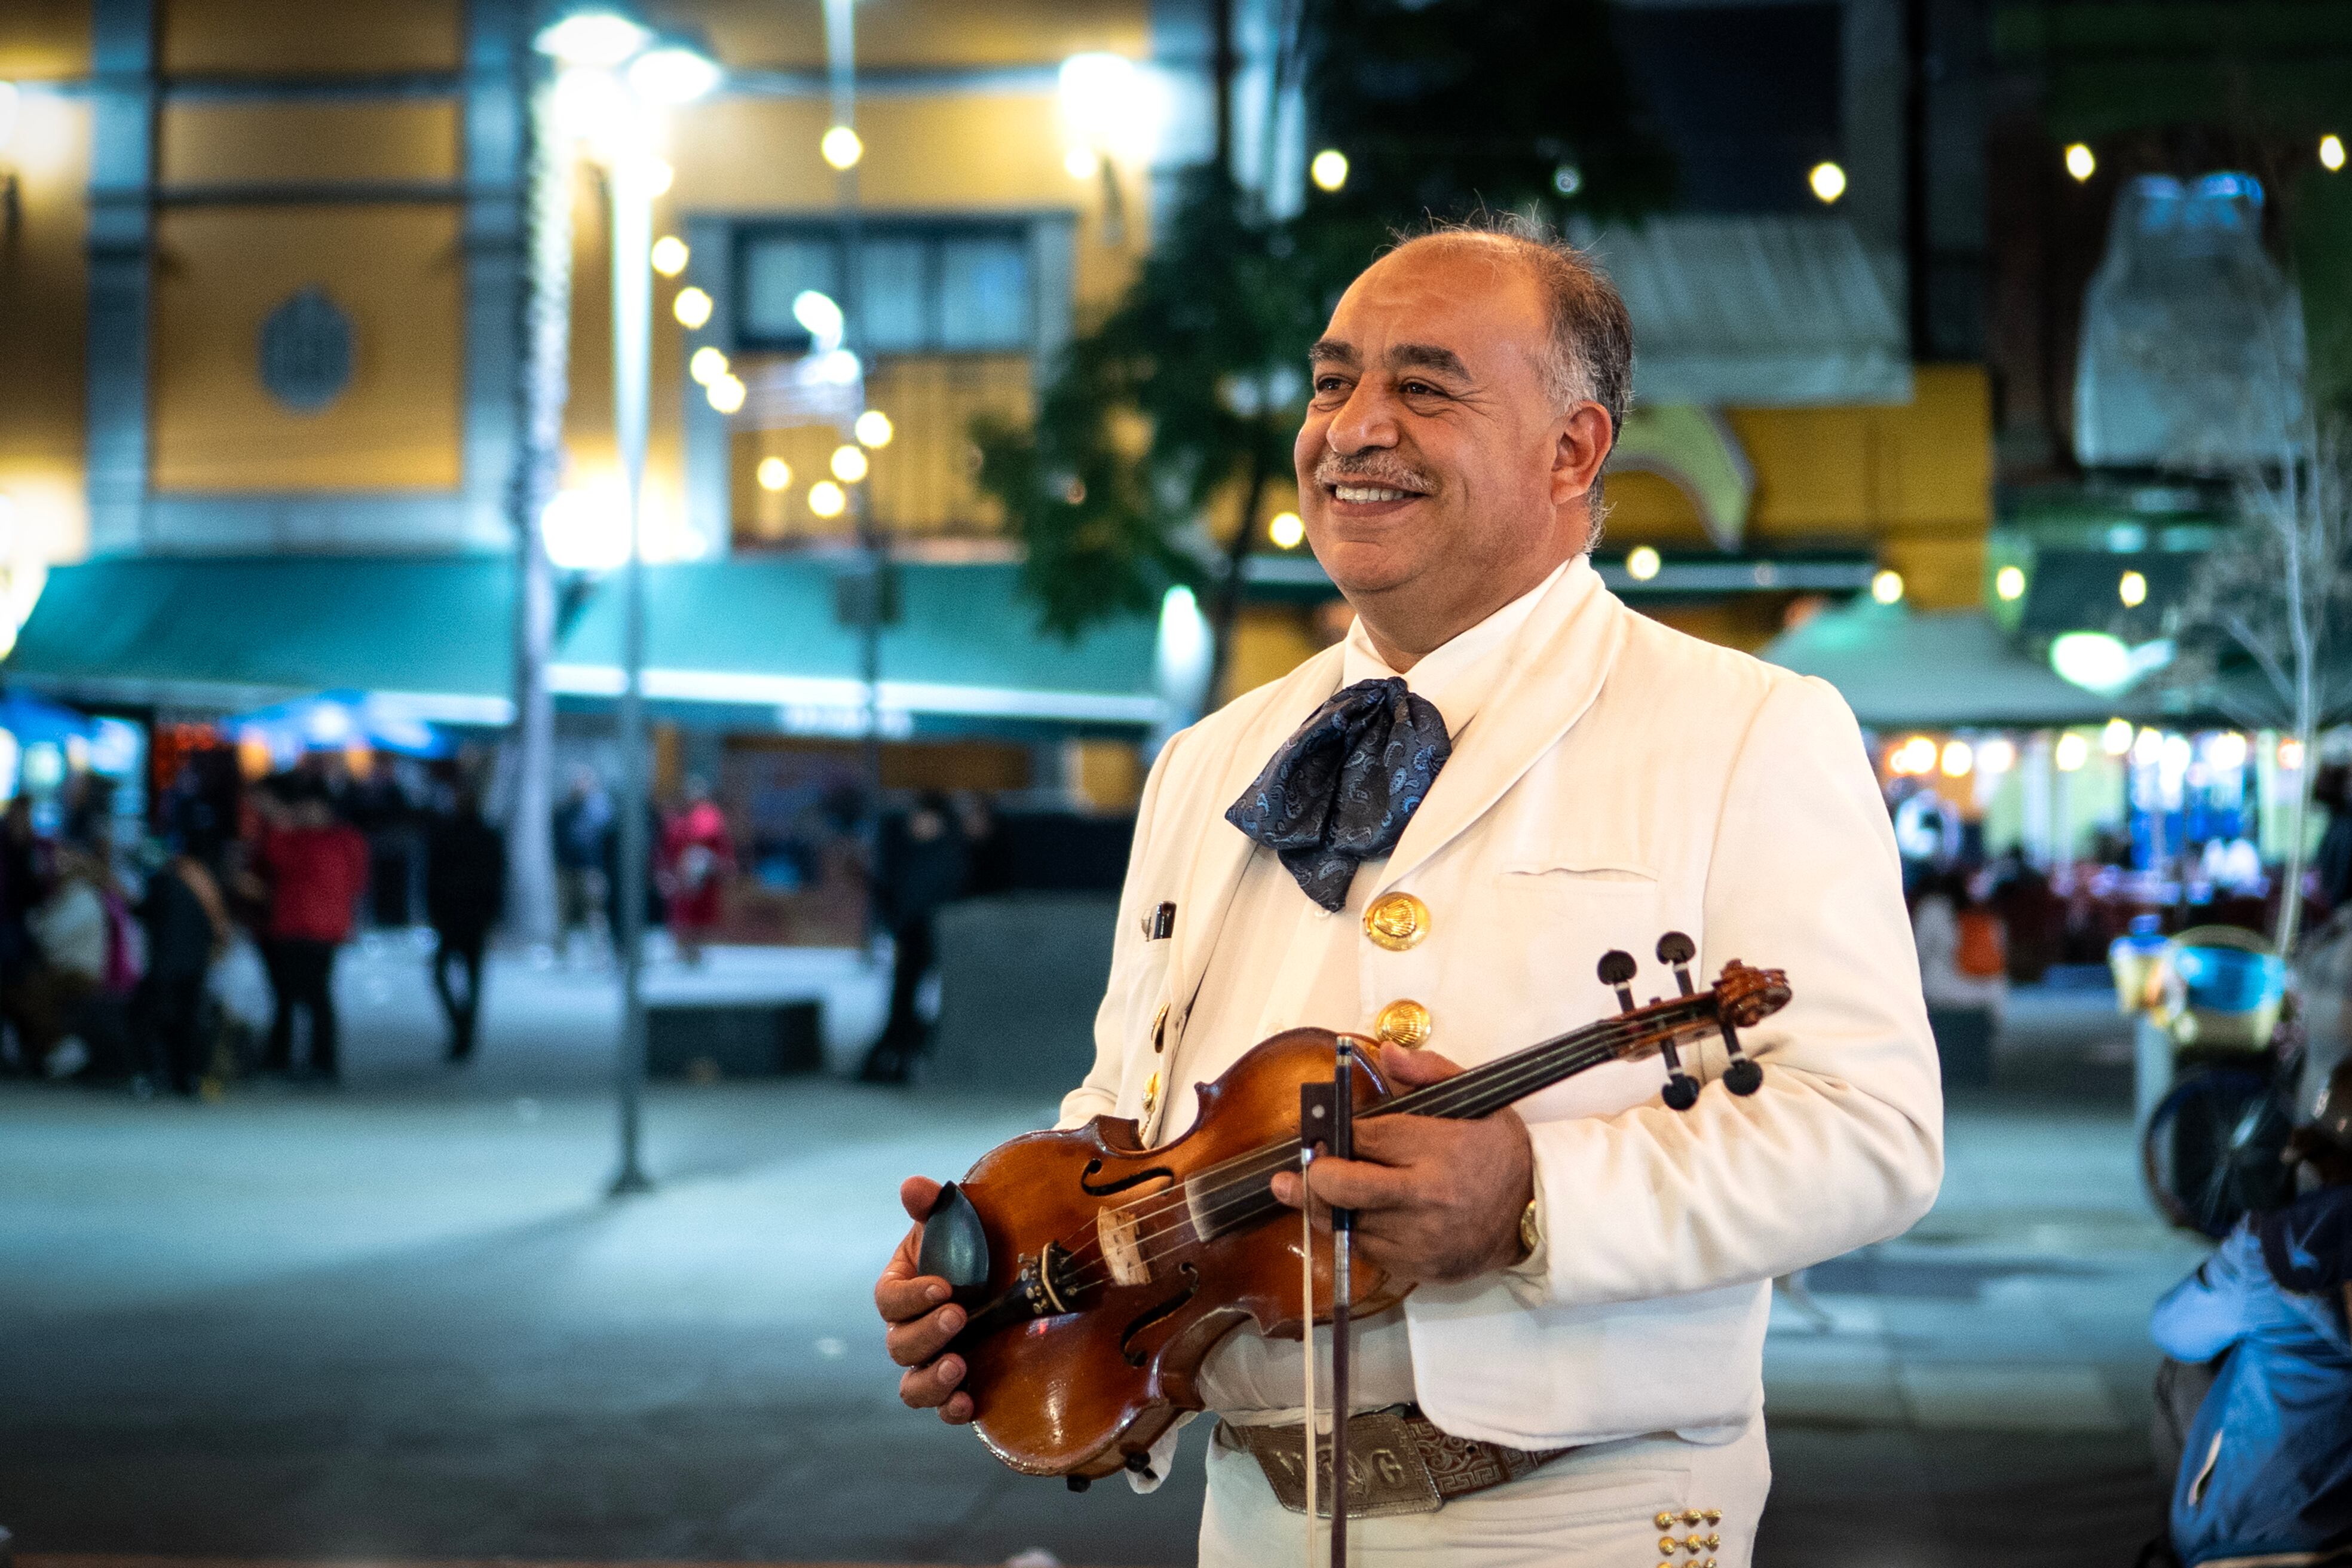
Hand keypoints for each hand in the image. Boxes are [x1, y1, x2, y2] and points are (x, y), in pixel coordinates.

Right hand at [876, 1175, 973, 1423]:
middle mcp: (911, 1329)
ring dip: (931, 1381)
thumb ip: (933, 1204)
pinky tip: (968, 1403)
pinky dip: (950, 1409)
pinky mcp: (960, 1383)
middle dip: (926, 1334)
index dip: (911, 1296)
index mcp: (902, 1288)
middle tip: (959, 1316)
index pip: (889, 1299)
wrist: (1014, 1270)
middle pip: (899, 1345)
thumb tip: (912, 1186)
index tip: (944, 1286)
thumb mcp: (958, 1218)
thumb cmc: (977, 1241)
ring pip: (912, 1387)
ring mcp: (934, 1360)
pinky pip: (943, 1407)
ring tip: (959, 1366)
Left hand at [1269, 1043, 1533, 1284]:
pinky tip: (1353, 1215)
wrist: (1534, 1212)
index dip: (1336, 1133)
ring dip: (1325, 1206)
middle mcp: (1424, 1197)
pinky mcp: (1417, 1266)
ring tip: (1315, 1189)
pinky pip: (1365, 1251)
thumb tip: (1386, 1053)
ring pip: (1345, 1223)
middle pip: (1341, 1186)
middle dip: (1314, 1174)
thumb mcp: (1477, 1098)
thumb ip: (1428, 1071)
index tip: (1326, 1129)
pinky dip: (1353, 1232)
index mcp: (1437, 1149)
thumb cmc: (1500, 1153)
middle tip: (1308, 1165)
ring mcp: (1418, 1237)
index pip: (1363, 1137)